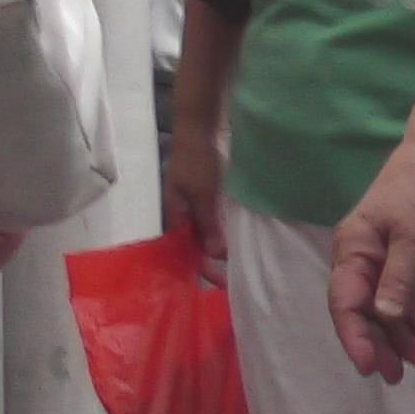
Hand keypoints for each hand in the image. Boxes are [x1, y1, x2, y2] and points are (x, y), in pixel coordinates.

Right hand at [164, 124, 228, 281]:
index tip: (223, 283)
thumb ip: (208, 224)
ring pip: (205, 236)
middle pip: (195, 247)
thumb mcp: (203, 194)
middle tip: (235, 279)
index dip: (203, 269)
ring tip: (238, 265)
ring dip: (219, 249)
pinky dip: (223, 233)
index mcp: (175, 218)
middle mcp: (182, 216)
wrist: (199, 130)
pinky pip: (213, 222)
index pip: (185, 253)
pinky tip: (237, 240)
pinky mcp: (205, 197)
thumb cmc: (197, 162)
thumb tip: (216, 255)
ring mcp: (193, 206)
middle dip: (212, 264)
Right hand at [329, 134, 414, 382]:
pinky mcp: (399, 259)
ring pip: (381, 309)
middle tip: (400, 376)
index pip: (345, 303)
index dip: (355, 338)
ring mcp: (378, 259)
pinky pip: (398, 298)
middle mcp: (359, 258)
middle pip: (360, 312)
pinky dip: (409, 319)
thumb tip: (381, 318)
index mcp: (352, 250)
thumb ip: (399, 278)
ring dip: (398, 337)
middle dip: (378, 345)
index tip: (371, 367)